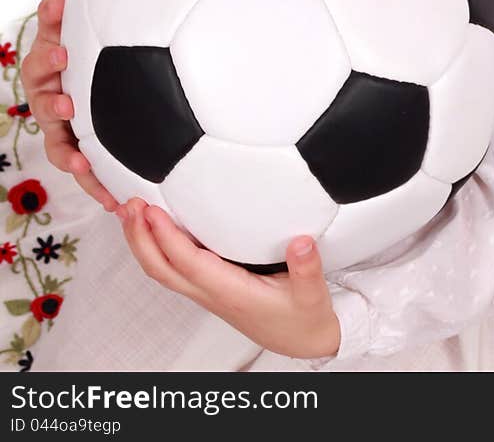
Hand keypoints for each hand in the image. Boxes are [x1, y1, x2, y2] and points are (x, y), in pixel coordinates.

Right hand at [21, 0, 118, 211]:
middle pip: (43, 104)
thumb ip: (60, 19)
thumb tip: (55, 1)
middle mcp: (48, 98)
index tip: (63, 52)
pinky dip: (94, 184)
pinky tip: (111, 199)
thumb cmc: (81, 48)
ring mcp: (60, 127)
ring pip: (58, 145)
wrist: (87, 69)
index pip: (40, 59)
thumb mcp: (69, 31)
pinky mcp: (75, 150)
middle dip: (53, 106)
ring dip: (69, 156)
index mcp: (47, 67)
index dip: (48, 57)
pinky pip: (82, 170)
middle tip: (67, 104)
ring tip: (82, 164)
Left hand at [116, 198, 341, 360]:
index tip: (153, 211)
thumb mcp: (312, 295)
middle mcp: (211, 294)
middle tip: (129, 205)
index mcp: (231, 293)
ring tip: (131, 211)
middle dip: (140, 238)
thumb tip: (302, 242)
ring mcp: (207, 293)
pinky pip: (172, 269)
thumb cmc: (303, 318)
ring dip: (142, 242)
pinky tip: (154, 229)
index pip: (189, 264)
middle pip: (161, 270)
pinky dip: (155, 248)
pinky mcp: (209, 288)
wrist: (301, 341)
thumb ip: (307, 268)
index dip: (167, 238)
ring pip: (161, 271)